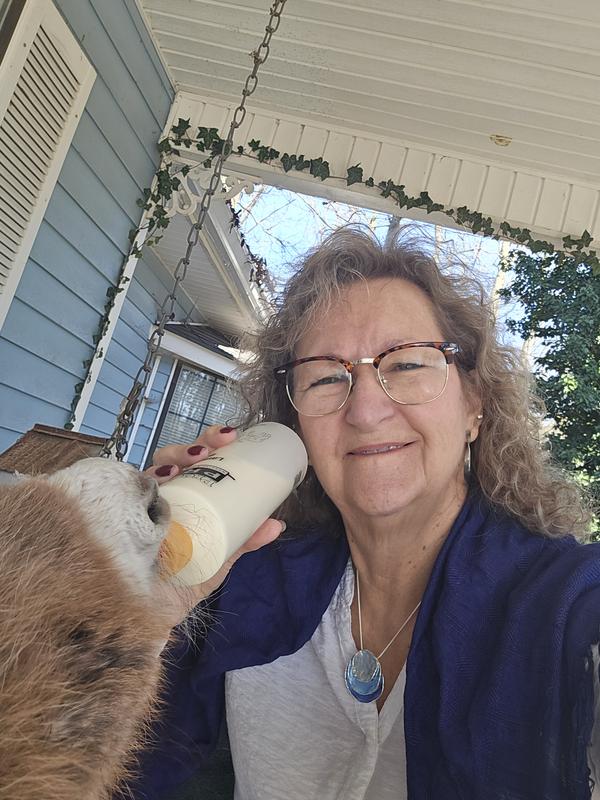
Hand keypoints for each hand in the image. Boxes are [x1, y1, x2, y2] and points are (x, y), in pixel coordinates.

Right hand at [146, 425, 285, 626]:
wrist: (148, 620)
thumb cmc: (180, 585)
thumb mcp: (217, 560)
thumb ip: (244, 542)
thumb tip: (277, 525)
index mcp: (187, 500)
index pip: (198, 463)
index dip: (211, 443)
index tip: (231, 437)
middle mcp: (163, 496)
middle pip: (177, 457)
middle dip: (197, 443)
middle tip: (217, 445)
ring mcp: (140, 504)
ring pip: (154, 466)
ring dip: (175, 454)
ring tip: (195, 458)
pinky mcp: (119, 513)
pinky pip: (128, 488)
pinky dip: (144, 477)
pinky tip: (162, 477)